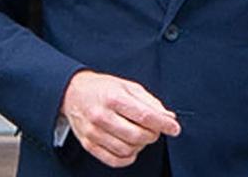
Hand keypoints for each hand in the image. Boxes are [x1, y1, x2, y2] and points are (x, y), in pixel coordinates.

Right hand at [60, 70, 180, 167]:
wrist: (72, 92)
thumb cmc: (103, 88)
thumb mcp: (128, 86)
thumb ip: (150, 102)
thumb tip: (169, 117)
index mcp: (114, 98)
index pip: (144, 116)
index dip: (163, 124)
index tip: (174, 128)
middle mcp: (102, 116)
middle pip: (137, 135)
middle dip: (153, 135)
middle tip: (155, 129)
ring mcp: (93, 132)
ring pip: (127, 149)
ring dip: (141, 146)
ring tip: (141, 136)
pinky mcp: (88, 144)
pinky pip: (113, 160)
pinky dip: (127, 158)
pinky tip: (131, 148)